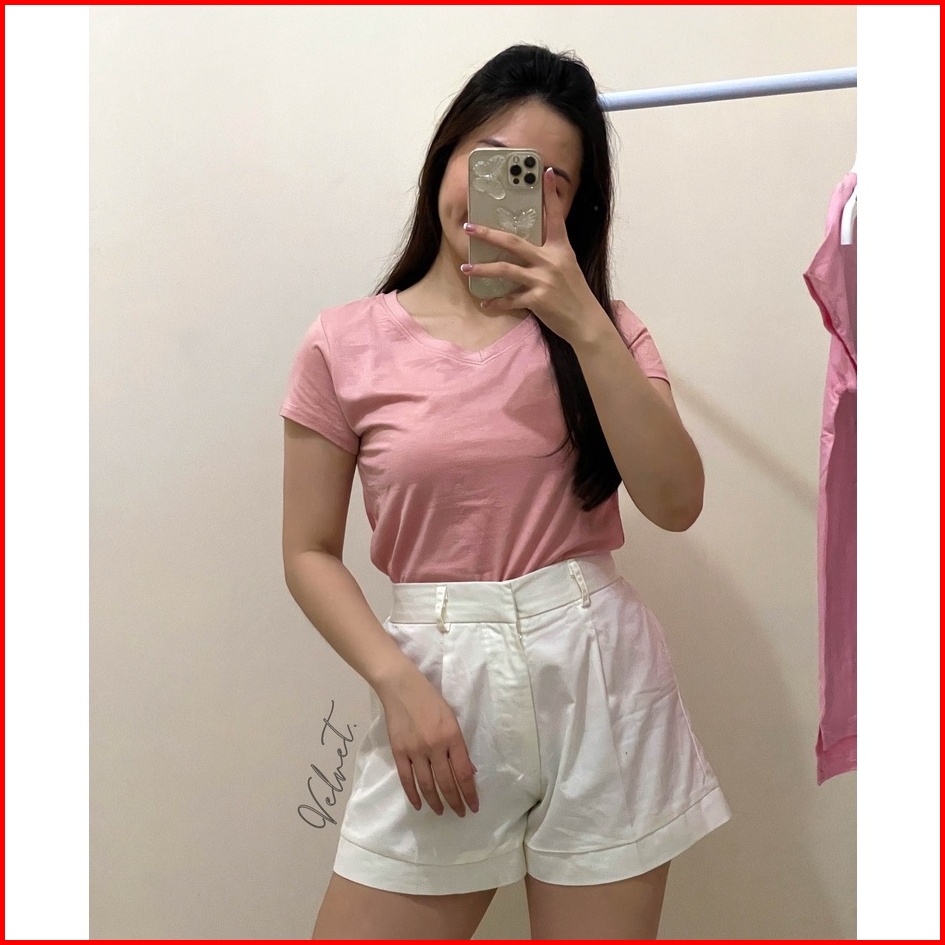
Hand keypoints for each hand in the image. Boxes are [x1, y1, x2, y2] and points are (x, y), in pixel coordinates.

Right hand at [374, 664, 478, 816]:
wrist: (401, 686)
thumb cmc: (430, 699)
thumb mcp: (452, 718)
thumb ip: (459, 746)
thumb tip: (468, 771)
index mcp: (452, 736)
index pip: (464, 772)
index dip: (469, 792)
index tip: (474, 806)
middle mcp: (435, 746)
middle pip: (447, 782)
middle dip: (456, 801)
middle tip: (461, 813)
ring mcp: (415, 750)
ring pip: (427, 784)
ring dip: (436, 802)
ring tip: (442, 812)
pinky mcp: (399, 752)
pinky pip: (406, 779)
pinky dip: (413, 795)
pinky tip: (419, 805)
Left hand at [461, 167, 607, 345]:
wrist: (585, 321)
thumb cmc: (574, 294)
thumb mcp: (567, 266)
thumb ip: (551, 253)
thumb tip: (532, 244)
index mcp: (561, 249)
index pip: (555, 217)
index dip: (550, 195)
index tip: (545, 173)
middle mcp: (551, 261)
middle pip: (514, 243)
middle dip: (489, 234)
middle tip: (469, 228)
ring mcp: (544, 280)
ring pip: (506, 270)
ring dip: (483, 270)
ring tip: (466, 268)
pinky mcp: (538, 300)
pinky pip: (510, 299)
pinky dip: (496, 303)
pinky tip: (485, 304)